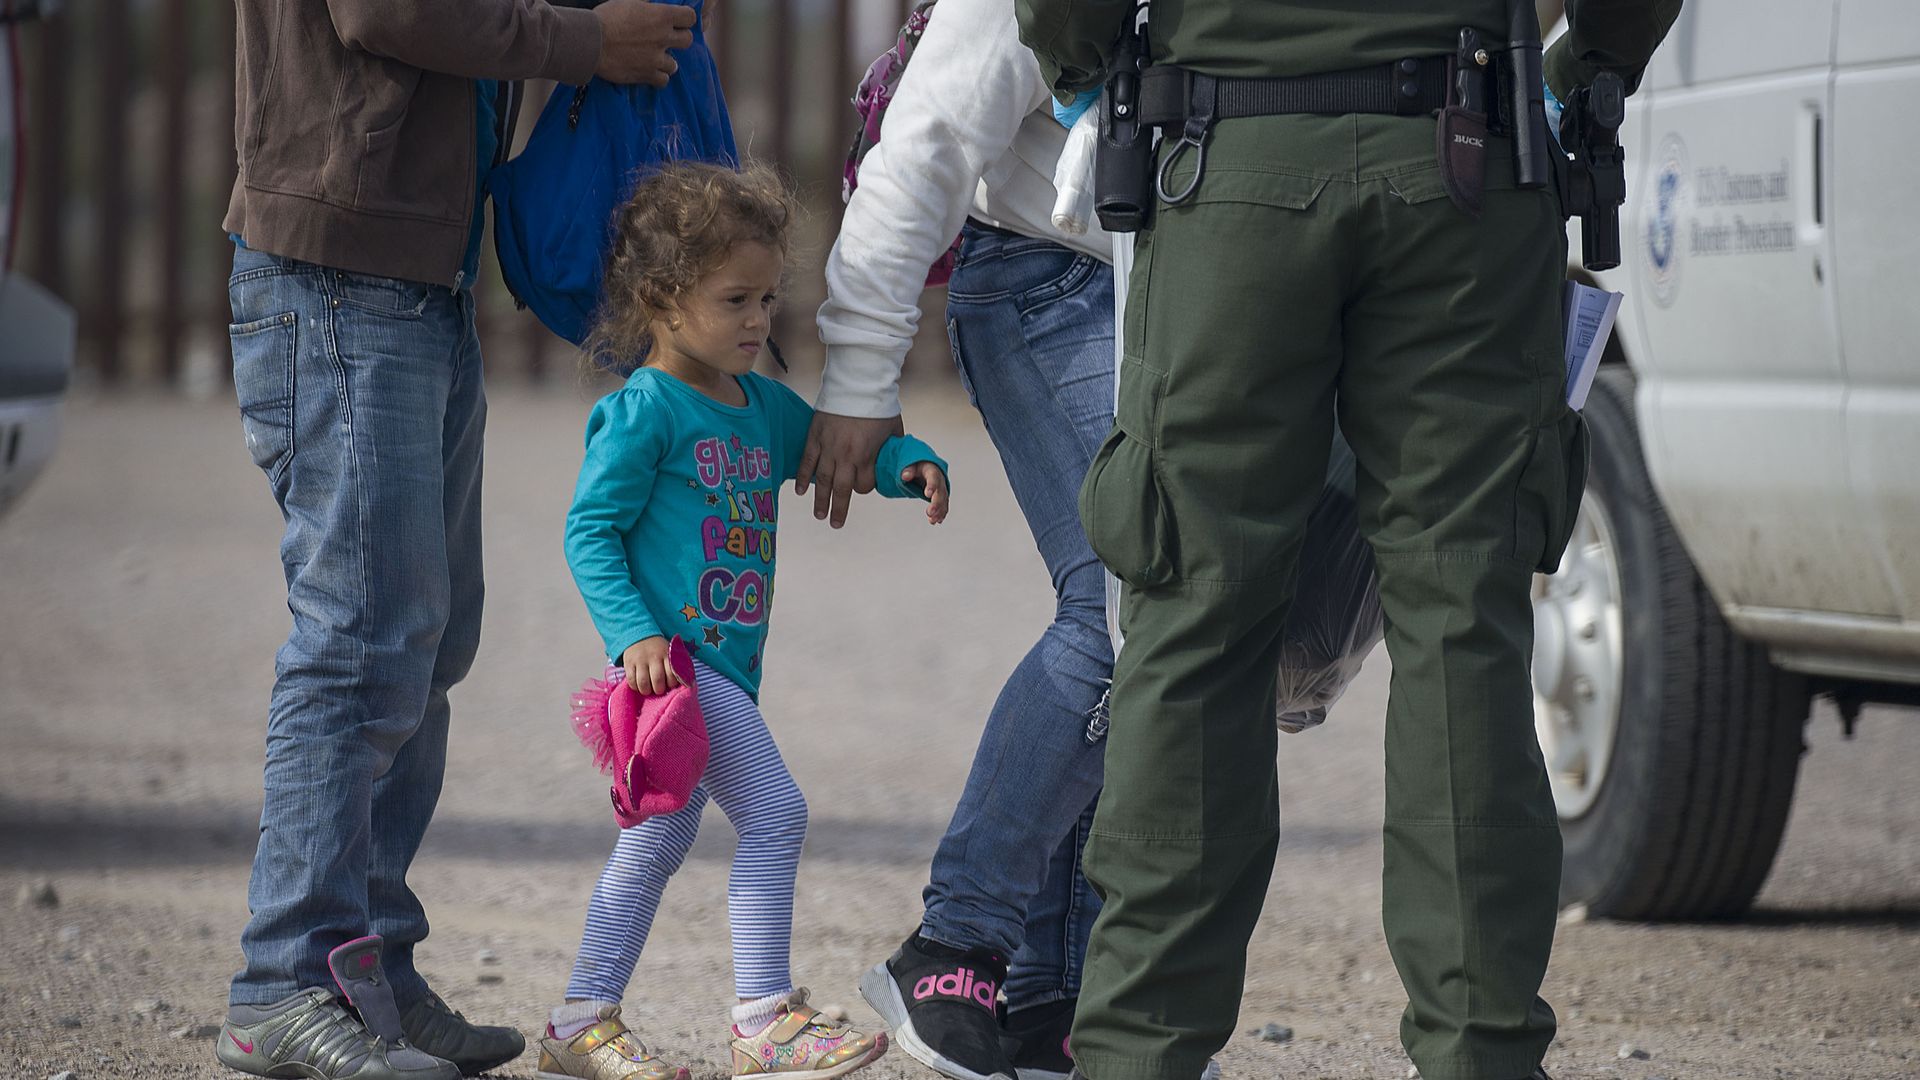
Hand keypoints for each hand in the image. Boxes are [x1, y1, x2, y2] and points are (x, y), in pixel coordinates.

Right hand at [593, 0, 696, 87]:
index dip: (684, 18)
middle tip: (666, 39)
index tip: (678, 21)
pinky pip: (663, 81)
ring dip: (667, 61)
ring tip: (655, 58)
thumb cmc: (606, 17)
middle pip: (687, 41)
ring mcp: (656, 58)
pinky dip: (658, 77)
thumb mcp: (627, 1)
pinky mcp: (647, 74)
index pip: (690, 17)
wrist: (590, 42)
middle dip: (679, 39)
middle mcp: (664, 37)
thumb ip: (646, 2)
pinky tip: (651, 72)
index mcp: (662, 16)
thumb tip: (652, 2)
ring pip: (675, 64)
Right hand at [621, 636, 683, 695]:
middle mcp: (654, 657)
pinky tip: (639, 685)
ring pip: (643, 683)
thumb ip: (678, 665)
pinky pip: (631, 681)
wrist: (639, 635)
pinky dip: (635, 687)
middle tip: (659, 689)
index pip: (672, 674)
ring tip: (648, 689)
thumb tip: (688, 684)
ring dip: (647, 691)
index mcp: (667, 655)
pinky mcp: (628, 663)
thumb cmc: (658, 649)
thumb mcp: (670, 652)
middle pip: (657, 680)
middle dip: (659, 690)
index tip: (670, 685)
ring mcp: (640, 660)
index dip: (672, 684)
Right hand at [794, 411, 903, 529]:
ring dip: (820, 499)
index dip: (865, 487)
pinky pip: (807, 461)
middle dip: (839, 509)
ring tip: (819, 514)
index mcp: (866, 455)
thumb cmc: (880, 406)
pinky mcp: (815, 436)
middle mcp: (845, 455)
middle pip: (841, 490)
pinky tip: (800, 491)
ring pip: (822, 480)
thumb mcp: (894, 430)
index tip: (864, 484)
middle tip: (835, 524)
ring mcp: (827, 447)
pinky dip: (803, 477)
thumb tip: (896, 463)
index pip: (863, 485)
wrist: (859, 381)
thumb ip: (891, 450)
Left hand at [901, 462, 949, 523]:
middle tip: (930, 513)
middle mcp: (940, 481)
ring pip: (943, 501)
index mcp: (933, 471)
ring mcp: (942, 490)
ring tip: (932, 521)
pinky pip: (943, 506)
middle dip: (936, 504)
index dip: (932, 486)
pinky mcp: (942, 497)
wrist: (926, 467)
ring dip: (939, 512)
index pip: (933, 478)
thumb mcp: (911, 465)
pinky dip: (941, 513)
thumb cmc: (917, 466)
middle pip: (940, 493)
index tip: (928, 494)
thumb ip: (908, 470)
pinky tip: (938, 521)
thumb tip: (905, 476)